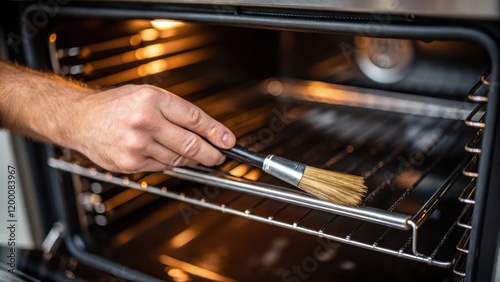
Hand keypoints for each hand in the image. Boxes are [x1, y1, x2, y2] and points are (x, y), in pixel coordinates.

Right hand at [70, 84, 234, 172]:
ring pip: (177, 158)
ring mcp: (137, 145)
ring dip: (191, 159)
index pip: (194, 118)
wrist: (80, 119)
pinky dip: (171, 163)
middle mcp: (145, 121)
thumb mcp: (147, 95)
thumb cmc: (115, 105)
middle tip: (219, 156)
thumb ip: (176, 111)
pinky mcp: (130, 163)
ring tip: (196, 155)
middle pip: (190, 143)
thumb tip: (206, 131)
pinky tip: (171, 156)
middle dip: (210, 153)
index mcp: (152, 100)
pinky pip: (162, 167)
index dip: (215, 131)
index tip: (228, 141)